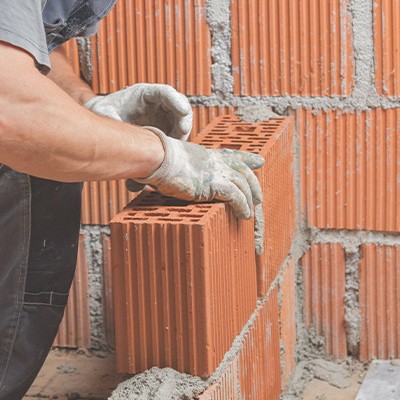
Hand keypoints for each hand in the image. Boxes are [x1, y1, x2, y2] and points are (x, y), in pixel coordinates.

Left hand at [84, 83, 192, 139]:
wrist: (105, 118)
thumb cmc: (105, 110)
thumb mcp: (103, 112)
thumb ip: (110, 117)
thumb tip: (113, 128)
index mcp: (144, 93)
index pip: (165, 93)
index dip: (176, 101)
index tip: (183, 111)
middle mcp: (157, 103)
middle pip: (179, 105)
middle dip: (184, 117)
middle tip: (184, 130)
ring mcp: (163, 115)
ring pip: (181, 120)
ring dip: (183, 131)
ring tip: (177, 143)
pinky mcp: (165, 128)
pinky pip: (177, 133)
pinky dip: (178, 140)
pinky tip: (172, 149)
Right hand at [130, 127, 263, 219]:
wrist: (158, 157)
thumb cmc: (160, 159)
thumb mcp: (176, 160)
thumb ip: (183, 166)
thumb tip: (171, 172)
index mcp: (207, 155)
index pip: (233, 155)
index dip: (247, 159)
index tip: (259, 162)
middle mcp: (215, 162)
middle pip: (243, 171)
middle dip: (254, 186)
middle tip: (259, 199)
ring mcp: (216, 172)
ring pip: (243, 185)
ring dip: (249, 201)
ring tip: (249, 214)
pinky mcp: (214, 184)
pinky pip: (235, 197)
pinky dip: (242, 206)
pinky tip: (243, 215)